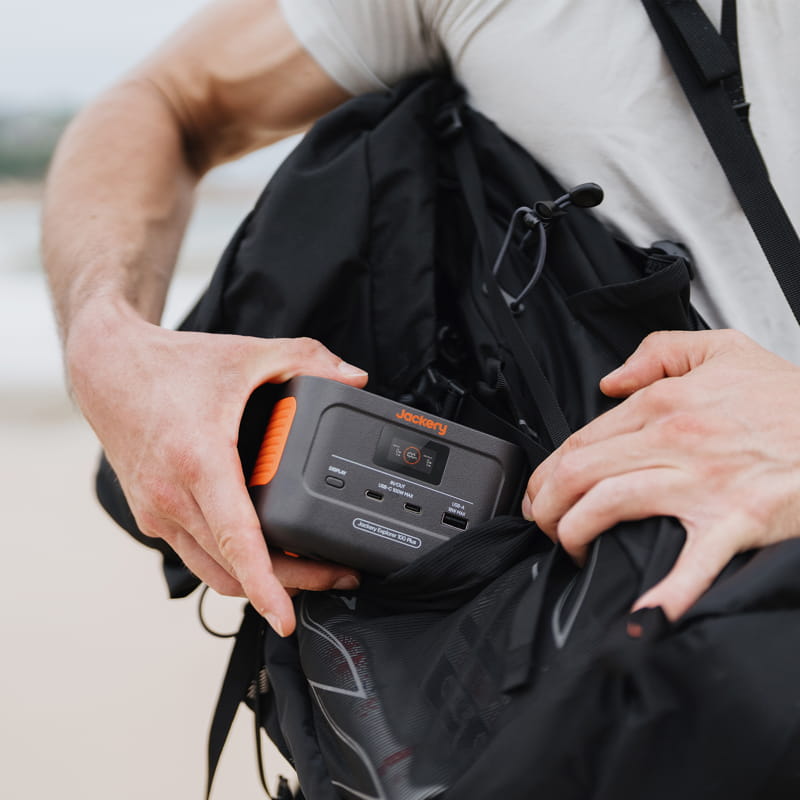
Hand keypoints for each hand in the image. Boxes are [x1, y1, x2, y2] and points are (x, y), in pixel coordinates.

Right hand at [67, 297, 366, 636]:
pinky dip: (230, 562)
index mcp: (199, 459)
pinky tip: (262, 551)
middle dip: (287, 584)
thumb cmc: (170, 367)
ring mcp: (158, 510)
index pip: (236, 539)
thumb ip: (307, 360)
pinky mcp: (152, 514)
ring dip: (258, 580)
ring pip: (213, 569)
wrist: (107, 369)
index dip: (266, 585)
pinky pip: (196, 553)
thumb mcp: (248, 355)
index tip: (287, 619)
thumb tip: (355, 378)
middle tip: (335, 577)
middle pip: (234, 565)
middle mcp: (172, 495)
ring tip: (308, 572)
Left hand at [521, 329, 799, 619]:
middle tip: (541, 522)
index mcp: (663, 403)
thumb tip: (609, 381)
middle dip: (545, 503)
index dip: (547, 470)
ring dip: (573, 531)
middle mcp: (674, 439)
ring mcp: (702, 480)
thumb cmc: (788, 398)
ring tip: (569, 547)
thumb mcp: (721, 349)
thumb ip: (657, 352)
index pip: (580, 440)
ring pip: (608, 503)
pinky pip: (693, 558)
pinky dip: (666, 588)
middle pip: (579, 471)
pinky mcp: (736, 518)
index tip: (541, 491)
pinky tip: (643, 611)